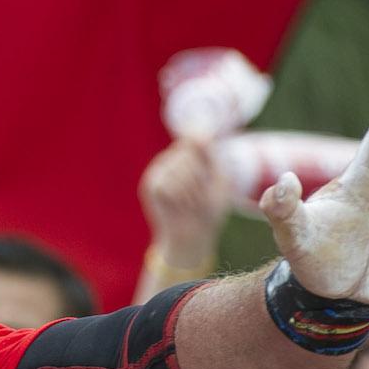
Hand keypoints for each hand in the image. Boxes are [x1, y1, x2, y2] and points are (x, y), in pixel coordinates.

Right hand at [140, 139, 228, 271]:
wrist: (195, 237)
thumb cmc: (209, 209)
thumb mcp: (217, 178)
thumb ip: (209, 154)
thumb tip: (198, 131)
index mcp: (185, 157)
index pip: (196, 142)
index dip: (207, 160)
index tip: (210, 179)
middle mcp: (169, 161)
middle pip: (189, 156)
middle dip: (201, 179)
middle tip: (199, 198)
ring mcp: (158, 173)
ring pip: (179, 170)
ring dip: (192, 191)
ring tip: (190, 205)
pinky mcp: (150, 187)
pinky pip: (168, 185)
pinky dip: (180, 198)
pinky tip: (180, 208)